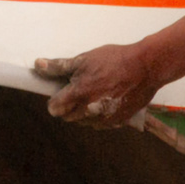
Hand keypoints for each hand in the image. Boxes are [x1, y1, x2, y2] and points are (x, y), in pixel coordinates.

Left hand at [33, 15, 184, 127]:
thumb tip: (38, 65)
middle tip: (79, 90)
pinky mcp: (116, 122)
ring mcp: (103, 119)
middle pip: (68, 117)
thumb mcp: (85, 59)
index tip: (61, 93)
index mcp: (78, 94)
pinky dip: (99, 115)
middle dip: (69, 106)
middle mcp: (89, 111)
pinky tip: (106, 100)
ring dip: (84, 112)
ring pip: (84, 122)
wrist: (146, 67)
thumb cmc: (115, 60)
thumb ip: (59, 66)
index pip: (54, 108)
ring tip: (96, 93)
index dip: (55, 100)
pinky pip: (100, 124)